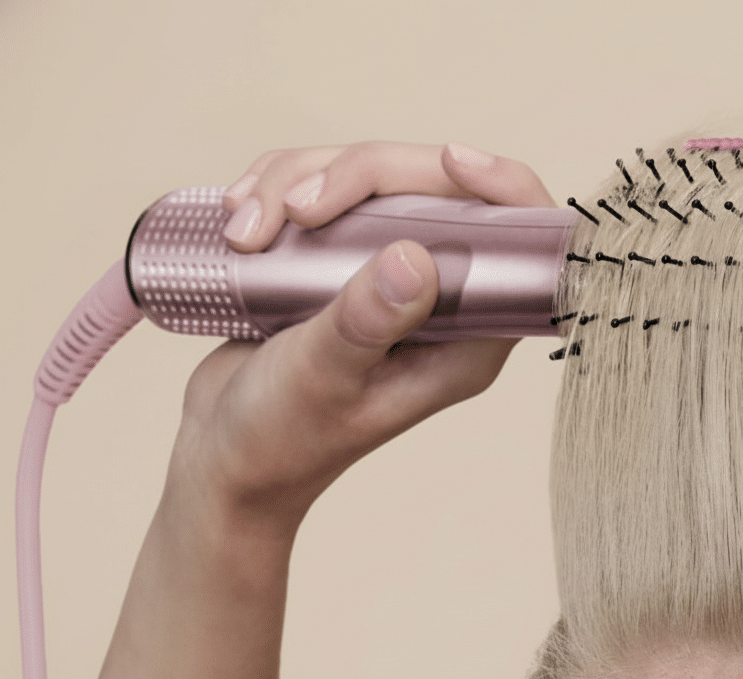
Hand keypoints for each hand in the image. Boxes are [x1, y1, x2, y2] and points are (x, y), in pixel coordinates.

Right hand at [171, 141, 554, 539]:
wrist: (224, 456)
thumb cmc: (279, 437)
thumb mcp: (320, 378)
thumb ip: (367, 322)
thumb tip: (416, 258)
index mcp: (470, 338)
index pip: (518, 242)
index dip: (505, 186)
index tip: (450, 158)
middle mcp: (442, 300)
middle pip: (436, 188)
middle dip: (360, 174)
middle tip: (292, 210)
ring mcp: (392, 275)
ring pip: (373, 180)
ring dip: (300, 181)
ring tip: (245, 232)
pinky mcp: (346, 260)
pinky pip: (329, 193)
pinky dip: (279, 189)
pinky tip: (238, 216)